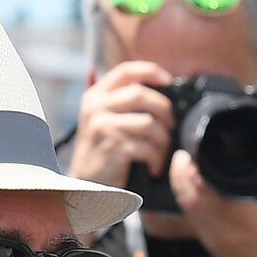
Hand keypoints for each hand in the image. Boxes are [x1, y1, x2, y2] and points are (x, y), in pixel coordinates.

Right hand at [67, 61, 175, 187]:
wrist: (85, 185)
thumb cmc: (103, 152)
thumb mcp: (105, 120)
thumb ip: (124, 102)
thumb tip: (162, 88)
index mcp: (96, 95)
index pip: (126, 71)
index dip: (151, 71)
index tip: (169, 80)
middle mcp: (96, 107)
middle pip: (140, 94)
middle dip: (163, 109)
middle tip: (170, 126)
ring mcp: (102, 126)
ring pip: (148, 122)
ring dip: (163, 139)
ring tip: (162, 152)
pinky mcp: (112, 147)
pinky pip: (146, 147)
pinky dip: (156, 158)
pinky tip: (154, 167)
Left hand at [168, 151, 256, 256]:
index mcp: (240, 213)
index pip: (202, 187)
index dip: (187, 169)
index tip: (187, 152)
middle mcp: (220, 226)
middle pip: (186, 196)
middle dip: (179, 174)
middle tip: (182, 156)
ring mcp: (210, 237)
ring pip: (184, 207)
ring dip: (181, 186)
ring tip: (185, 168)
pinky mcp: (207, 243)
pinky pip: (190, 216)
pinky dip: (187, 199)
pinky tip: (193, 187)